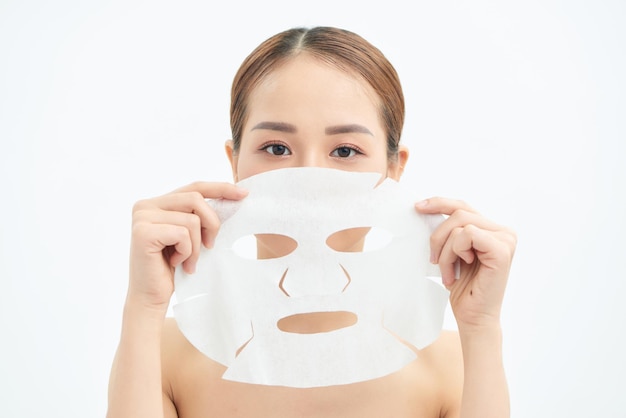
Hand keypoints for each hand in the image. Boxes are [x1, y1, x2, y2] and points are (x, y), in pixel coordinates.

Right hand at [127, 182, 247, 312]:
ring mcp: (142, 218)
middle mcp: (145, 205)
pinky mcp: (142, 233)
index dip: (220, 189)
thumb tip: (234, 196)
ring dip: (196, 246)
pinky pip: (183, 234)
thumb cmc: (172, 268)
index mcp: (156, 202)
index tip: (243, 194)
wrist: (151, 297)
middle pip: (195, 199)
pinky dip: (186, 252)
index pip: (194, 188)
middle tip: (209, 246)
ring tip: (186, 261)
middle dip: (211, 224)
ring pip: (192, 220)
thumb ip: (199, 216)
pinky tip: (176, 263)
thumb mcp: (189, 236)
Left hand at [415, 197, 516, 331]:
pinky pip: (466, 235)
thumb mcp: (453, 252)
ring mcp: (506, 240)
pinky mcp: (502, 250)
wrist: (473, 318)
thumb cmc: (463, 288)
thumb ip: (451, 230)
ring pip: (459, 224)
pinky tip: (457, 270)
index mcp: (494, 230)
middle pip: (459, 211)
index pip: (463, 206)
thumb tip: (426, 207)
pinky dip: (454, 253)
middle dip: (438, 236)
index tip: (418, 207)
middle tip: (433, 259)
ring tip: (447, 271)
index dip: (440, 203)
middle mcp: (504, 232)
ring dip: (445, 250)